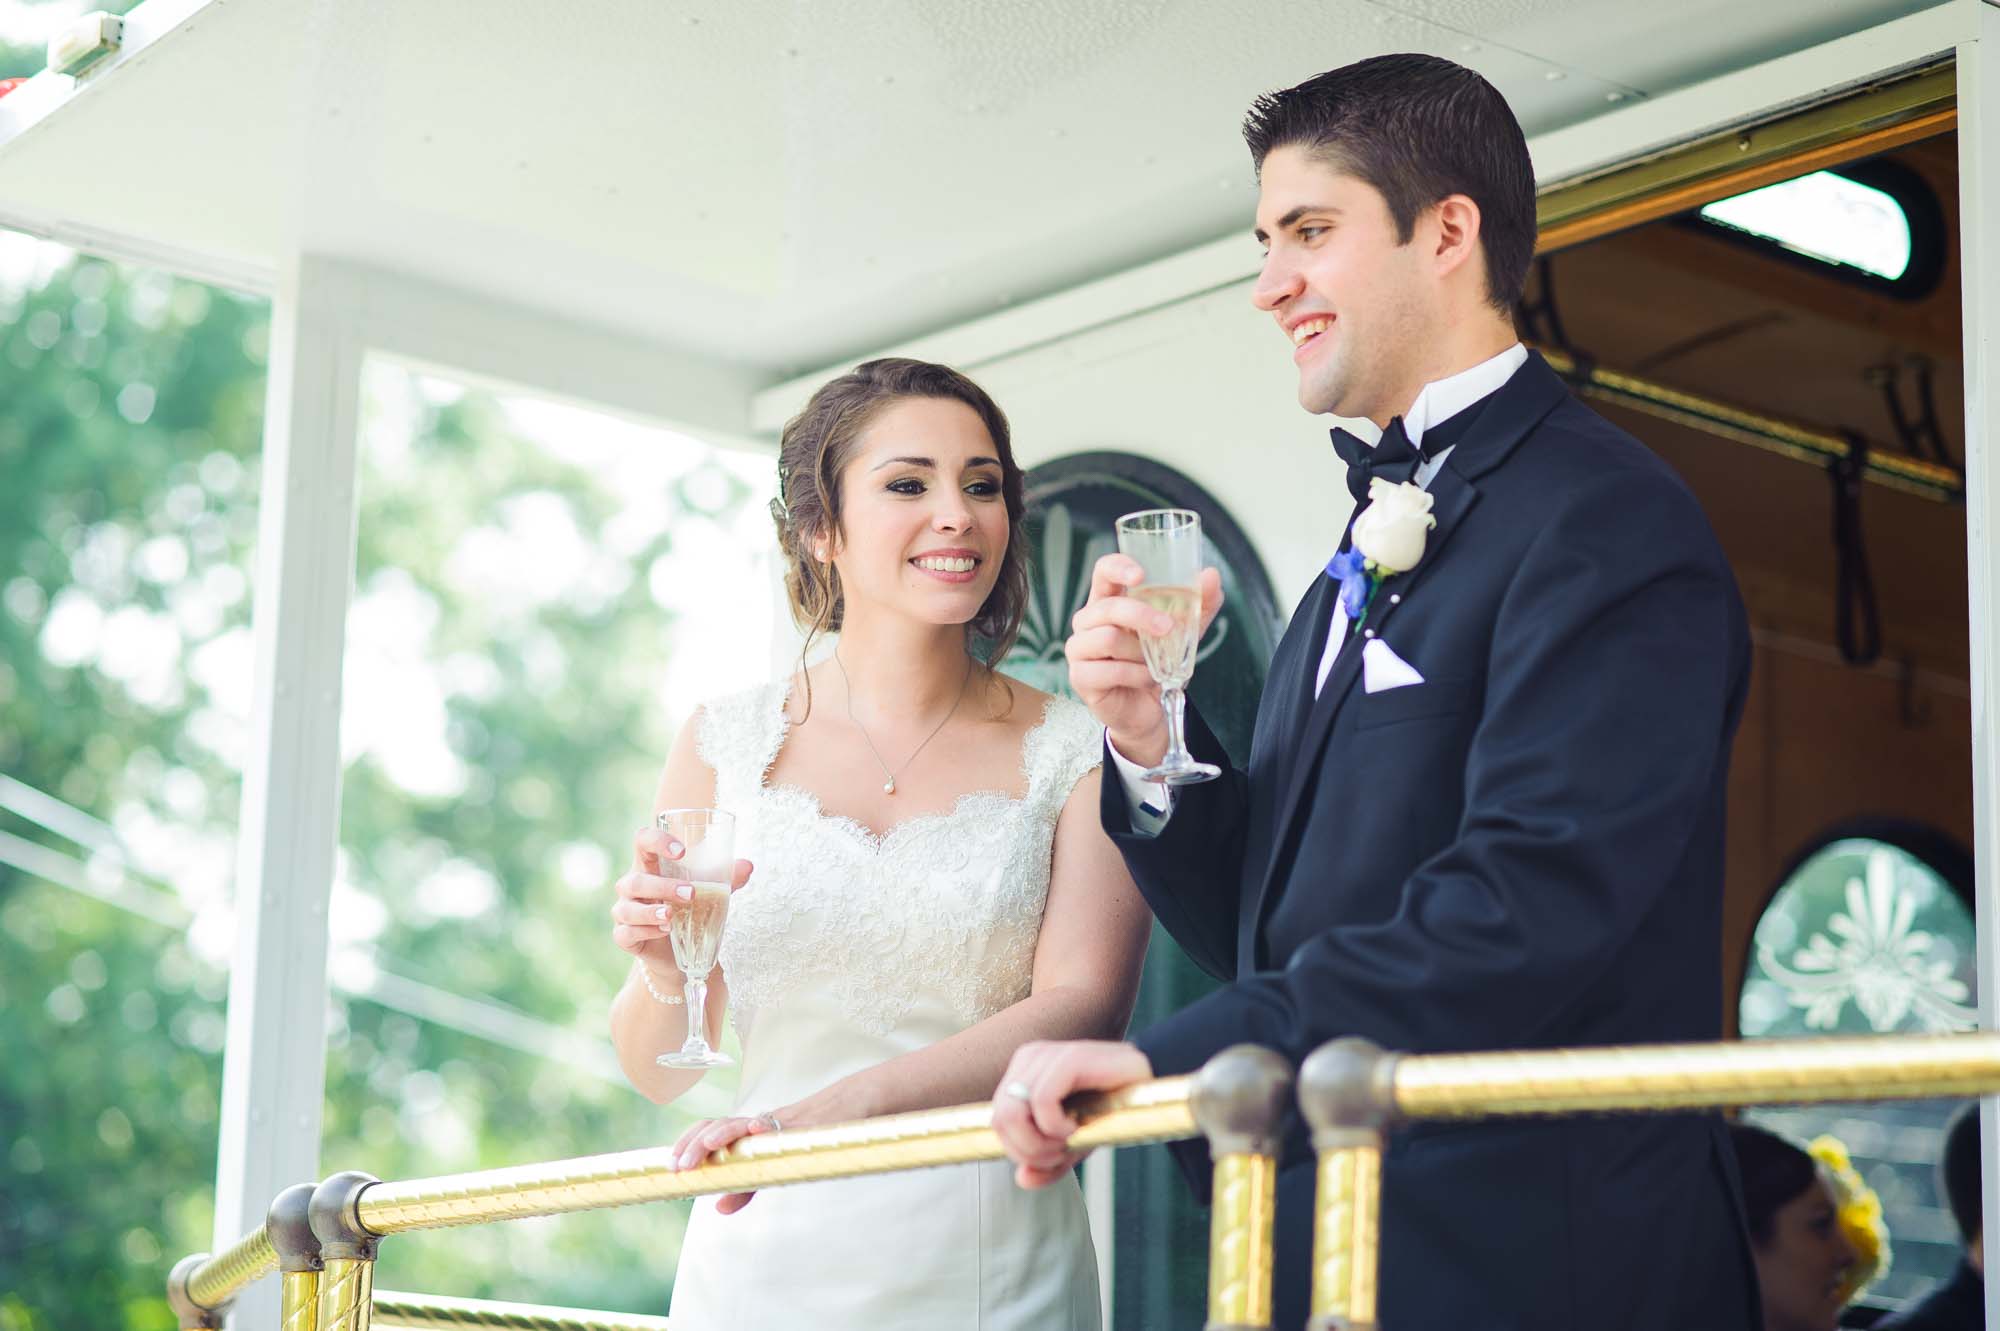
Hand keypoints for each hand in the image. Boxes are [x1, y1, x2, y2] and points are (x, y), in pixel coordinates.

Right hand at [610, 825, 752, 972]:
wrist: (679, 951)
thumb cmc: (689, 908)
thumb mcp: (710, 891)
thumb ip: (727, 879)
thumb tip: (748, 865)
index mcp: (650, 865)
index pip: (642, 841)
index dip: (656, 840)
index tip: (681, 850)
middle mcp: (632, 886)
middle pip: (636, 880)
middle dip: (662, 886)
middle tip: (690, 894)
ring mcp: (624, 911)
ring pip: (627, 908)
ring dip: (650, 911)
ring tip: (672, 916)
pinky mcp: (624, 936)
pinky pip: (626, 933)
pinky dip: (645, 932)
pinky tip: (663, 931)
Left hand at [667, 1110, 785, 1213]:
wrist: (797, 1139)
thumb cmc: (765, 1158)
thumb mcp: (749, 1180)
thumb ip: (735, 1193)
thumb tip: (720, 1209)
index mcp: (724, 1137)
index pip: (698, 1133)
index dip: (683, 1145)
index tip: (671, 1166)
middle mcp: (736, 1128)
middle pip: (709, 1127)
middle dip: (694, 1145)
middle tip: (684, 1166)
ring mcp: (754, 1125)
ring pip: (732, 1124)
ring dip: (720, 1133)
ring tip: (709, 1144)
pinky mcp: (775, 1128)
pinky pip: (767, 1123)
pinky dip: (760, 1124)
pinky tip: (755, 1128)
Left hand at [991, 1040, 1152, 1188]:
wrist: (1152, 1084)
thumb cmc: (1110, 1110)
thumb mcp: (1075, 1144)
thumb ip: (1047, 1164)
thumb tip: (1022, 1179)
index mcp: (1023, 1073)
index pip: (996, 1121)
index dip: (1020, 1152)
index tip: (1053, 1158)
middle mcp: (1029, 1058)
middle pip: (1000, 1119)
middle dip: (1029, 1151)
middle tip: (1061, 1155)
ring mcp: (1047, 1054)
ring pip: (1013, 1112)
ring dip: (1042, 1143)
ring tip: (1070, 1142)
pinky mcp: (1069, 1057)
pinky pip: (1042, 1100)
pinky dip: (1055, 1126)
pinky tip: (1076, 1128)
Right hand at [1066, 555, 1223, 766]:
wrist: (1149, 710)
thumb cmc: (1156, 665)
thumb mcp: (1183, 633)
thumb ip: (1198, 605)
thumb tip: (1211, 575)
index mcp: (1109, 601)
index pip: (1104, 571)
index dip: (1119, 567)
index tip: (1141, 575)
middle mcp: (1088, 621)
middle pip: (1108, 607)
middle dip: (1141, 615)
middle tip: (1168, 627)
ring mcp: (1079, 648)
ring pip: (1108, 639)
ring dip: (1140, 653)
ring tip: (1153, 664)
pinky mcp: (1080, 676)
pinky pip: (1109, 670)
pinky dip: (1136, 675)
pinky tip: (1145, 680)